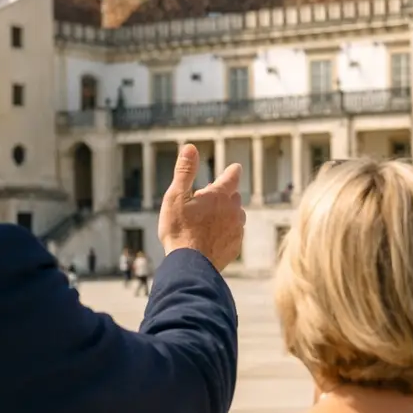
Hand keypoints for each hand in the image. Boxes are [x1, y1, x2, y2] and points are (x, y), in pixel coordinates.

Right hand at [158, 144, 244, 268]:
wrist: (190, 266)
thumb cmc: (179, 230)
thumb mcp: (176, 197)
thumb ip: (185, 171)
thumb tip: (191, 147)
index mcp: (220, 195)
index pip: (232, 175)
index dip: (232, 171)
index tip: (234, 168)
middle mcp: (234, 210)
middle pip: (233, 196)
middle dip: (222, 196)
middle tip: (205, 201)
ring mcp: (237, 229)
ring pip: (235, 215)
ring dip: (225, 214)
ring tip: (207, 221)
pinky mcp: (236, 246)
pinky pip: (234, 233)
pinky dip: (226, 232)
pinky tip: (211, 237)